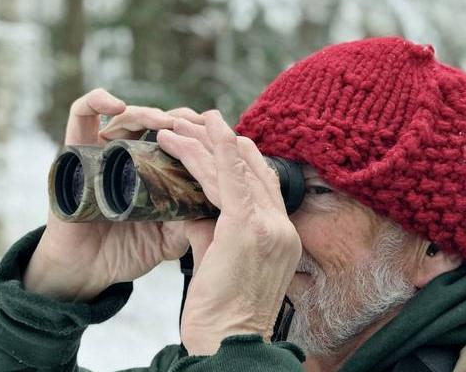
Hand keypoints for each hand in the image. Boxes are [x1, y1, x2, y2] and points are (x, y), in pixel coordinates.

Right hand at [23, 89, 202, 301]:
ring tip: (164, 122)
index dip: (200, 133)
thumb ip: (192, 219)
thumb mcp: (170, 236)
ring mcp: (100, 152)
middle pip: (156, 120)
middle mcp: (128, 156)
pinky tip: (117, 106)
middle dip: (180, 119)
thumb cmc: (127, 251)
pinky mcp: (71, 154)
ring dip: (148, 112)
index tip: (219, 137)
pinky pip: (80, 115)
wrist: (86, 273)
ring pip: (126, 115)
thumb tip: (222, 204)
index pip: (180, 137)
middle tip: (196, 125)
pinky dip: (97, 101)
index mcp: (153, 170)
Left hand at [157, 111, 301, 355]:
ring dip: (209, 143)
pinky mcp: (246, 229)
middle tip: (200, 121)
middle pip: (255, 171)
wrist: (229, 345)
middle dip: (225, 143)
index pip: (264, 187)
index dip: (242, 160)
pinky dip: (216, 151)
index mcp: (281, 237)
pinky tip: (202, 131)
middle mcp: (281, 227)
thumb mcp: (219, 263)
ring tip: (185, 122)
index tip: (222, 141)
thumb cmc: (222, 313)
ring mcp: (269, 227)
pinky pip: (230, 180)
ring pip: (237, 172)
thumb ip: (208, 231)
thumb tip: (186, 208)